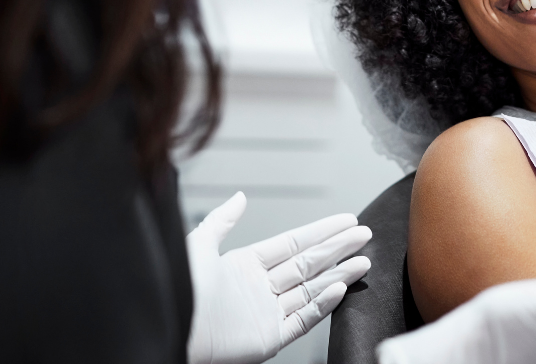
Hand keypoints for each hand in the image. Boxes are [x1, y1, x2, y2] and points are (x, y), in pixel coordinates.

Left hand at [186, 192, 371, 363]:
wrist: (172, 329)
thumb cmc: (179, 291)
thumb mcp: (199, 245)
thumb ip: (222, 220)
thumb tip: (240, 197)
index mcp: (245, 265)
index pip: (293, 243)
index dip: (321, 231)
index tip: (346, 221)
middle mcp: (260, 288)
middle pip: (308, 264)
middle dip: (337, 248)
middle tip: (363, 235)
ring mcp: (267, 313)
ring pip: (312, 290)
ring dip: (339, 275)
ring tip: (363, 261)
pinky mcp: (270, 338)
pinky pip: (303, 319)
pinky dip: (323, 305)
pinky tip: (340, 288)